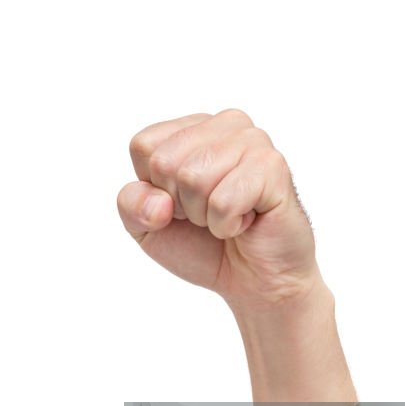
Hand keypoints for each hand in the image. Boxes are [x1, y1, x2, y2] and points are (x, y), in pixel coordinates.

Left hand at [118, 109, 321, 310]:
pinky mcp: (273, 167)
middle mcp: (224, 125)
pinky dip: (226, 226)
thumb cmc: (203, 246)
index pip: (143, 146)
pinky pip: (223, 201)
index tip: (180, 204)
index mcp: (191, 129)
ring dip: (204, 216)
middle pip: (164, 162)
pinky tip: (246, 221)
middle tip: (207, 214)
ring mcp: (252, 141)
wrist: (253, 280)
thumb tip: (158, 202)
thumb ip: (131, 205)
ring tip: (227, 216)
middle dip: (179, 204)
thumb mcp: (147, 228)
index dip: (154, 189)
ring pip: (193, 178)